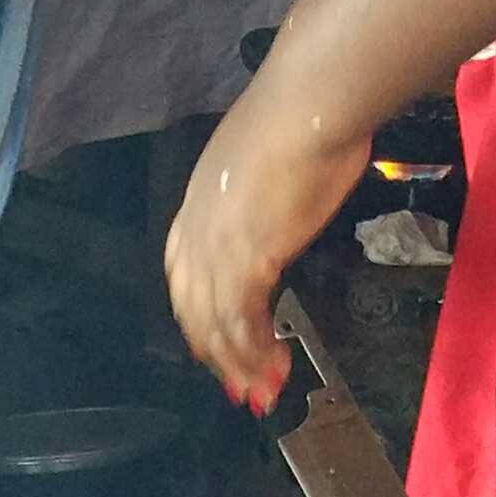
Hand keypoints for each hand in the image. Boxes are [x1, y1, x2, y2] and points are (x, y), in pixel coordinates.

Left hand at [165, 69, 375, 406]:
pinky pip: (243, 320)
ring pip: (216, 323)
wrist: (311, 102)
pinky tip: (274, 368)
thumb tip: (282, 199)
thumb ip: (262, 191)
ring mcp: (219, 244)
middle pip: (193, 308)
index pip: (183, 273)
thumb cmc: (304, 116)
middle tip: (239, 388)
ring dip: (240, 364)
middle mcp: (198, 227)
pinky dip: (257, 352)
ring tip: (263, 393)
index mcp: (198, 202)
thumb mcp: (267, 160)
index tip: (214, 344)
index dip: (198, 315)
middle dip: (216, 355)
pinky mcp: (249, 258)